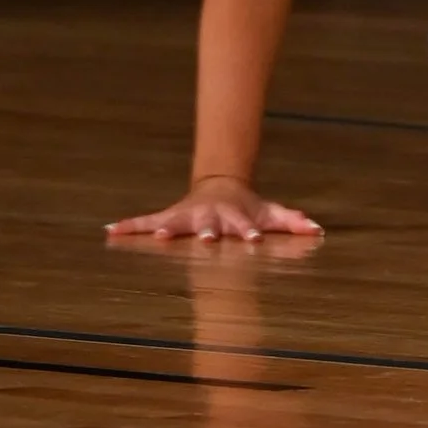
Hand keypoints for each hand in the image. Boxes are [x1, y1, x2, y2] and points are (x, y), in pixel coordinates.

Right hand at [107, 175, 323, 242]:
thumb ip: (292, 221)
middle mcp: (208, 217)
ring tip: (157, 236)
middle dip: (207, 233)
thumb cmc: (247, 208)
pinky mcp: (168, 217)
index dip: (249, 231)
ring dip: (164, 229)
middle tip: (207, 241)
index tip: (254, 239)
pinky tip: (110, 231)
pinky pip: (145, 222)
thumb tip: (317, 229)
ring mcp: (186, 216)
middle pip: (208, 225)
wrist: (220, 186)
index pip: (243, 226)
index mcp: (233, 217)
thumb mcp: (271, 211)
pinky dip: (129, 226)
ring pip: (174, 222)